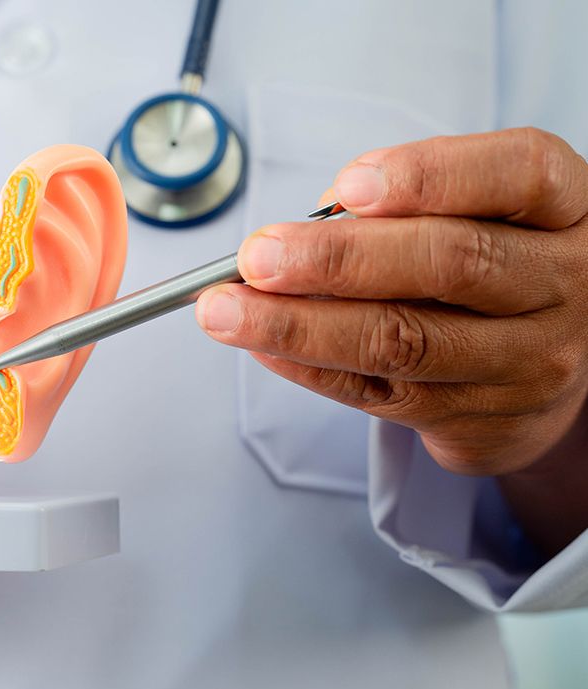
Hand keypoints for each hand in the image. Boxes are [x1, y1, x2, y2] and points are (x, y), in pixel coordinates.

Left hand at [195, 128, 587, 553]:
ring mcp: (527, 361)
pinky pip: (378, 394)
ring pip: (404, 341)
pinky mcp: (481, 419)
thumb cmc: (501, 260)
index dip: (431, 176)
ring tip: (226, 310)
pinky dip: (308, 367)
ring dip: (299, 325)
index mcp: (565, 210)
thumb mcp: (486, 208)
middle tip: (257, 256)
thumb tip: (313, 220)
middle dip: (338, 260)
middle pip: (451, 264)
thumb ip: (414, 199)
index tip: (350, 188)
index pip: (517, 175)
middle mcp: (561, 285)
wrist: (561, 361)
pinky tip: (260, 346)